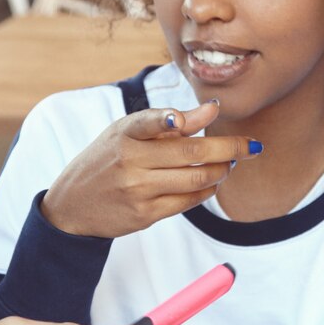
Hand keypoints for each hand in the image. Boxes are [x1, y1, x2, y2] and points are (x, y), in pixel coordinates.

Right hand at [41, 100, 261, 237]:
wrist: (72, 205)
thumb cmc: (107, 159)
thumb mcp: (127, 133)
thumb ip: (170, 121)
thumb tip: (213, 109)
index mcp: (124, 134)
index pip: (151, 121)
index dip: (176, 118)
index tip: (206, 113)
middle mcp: (130, 161)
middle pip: (191, 153)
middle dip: (229, 149)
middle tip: (251, 146)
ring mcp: (137, 190)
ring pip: (194, 180)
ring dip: (221, 171)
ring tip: (231, 165)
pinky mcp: (144, 215)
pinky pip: (186, 202)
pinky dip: (206, 191)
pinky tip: (212, 183)